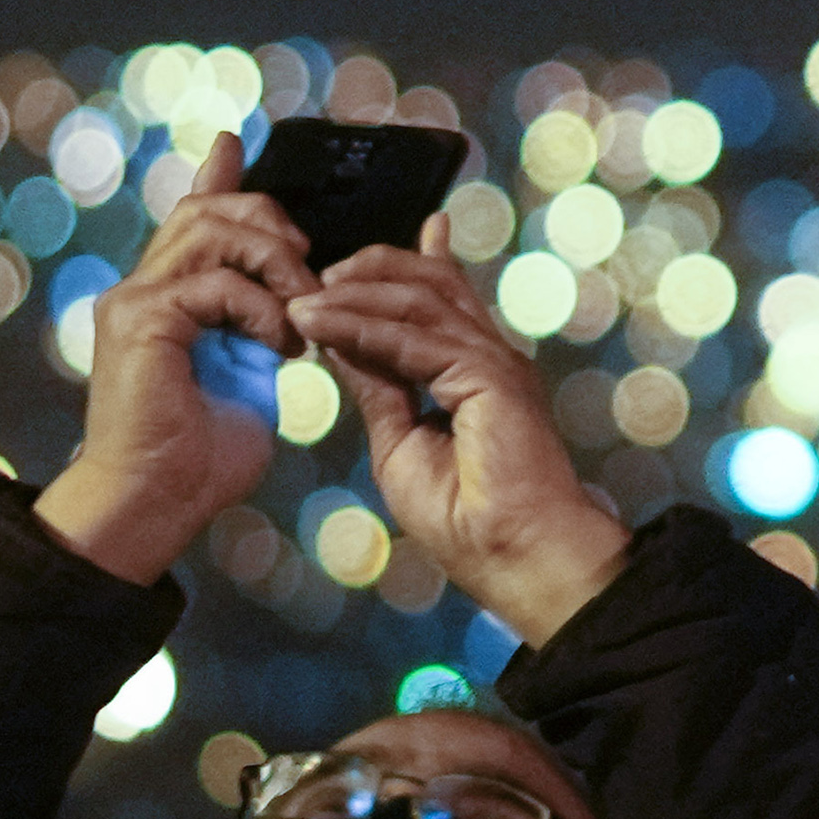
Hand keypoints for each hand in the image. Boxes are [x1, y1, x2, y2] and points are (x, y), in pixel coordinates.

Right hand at [34, 133, 311, 584]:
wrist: (156, 506)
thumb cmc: (201, 458)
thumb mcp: (249, 377)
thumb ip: (262, 330)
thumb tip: (295, 307)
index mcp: (165, 296)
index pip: (191, 215)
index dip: (216, 176)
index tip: (238, 144)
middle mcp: (141, 288)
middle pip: (205, 207)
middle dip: (270, 221)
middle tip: (309, 264)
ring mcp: (134, 300)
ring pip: (209, 228)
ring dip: (272, 259)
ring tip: (301, 309)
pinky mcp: (138, 320)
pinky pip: (212, 281)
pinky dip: (260, 306)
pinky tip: (282, 344)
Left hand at [290, 223, 630, 642]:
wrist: (514, 555)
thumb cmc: (467, 521)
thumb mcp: (399, 444)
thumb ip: (378, 390)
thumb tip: (340, 344)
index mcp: (477, 373)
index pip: (440, 301)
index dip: (403, 267)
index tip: (349, 263)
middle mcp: (490, 357)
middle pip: (431, 284)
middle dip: (372, 270)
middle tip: (317, 277)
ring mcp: (495, 362)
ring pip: (420, 300)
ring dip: (355, 297)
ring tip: (304, 302)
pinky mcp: (491, 376)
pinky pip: (414, 340)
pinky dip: (363, 329)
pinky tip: (322, 327)